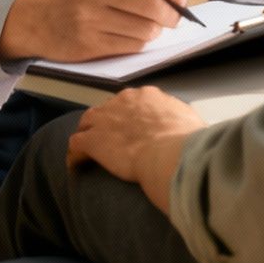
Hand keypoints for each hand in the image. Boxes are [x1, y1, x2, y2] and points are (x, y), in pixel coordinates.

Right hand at [0, 0, 190, 63]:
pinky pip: (132, 46)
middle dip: (172, 14)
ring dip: (156, 30)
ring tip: (150, 25)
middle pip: (152, 5)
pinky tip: (133, 35)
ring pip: (145, 29)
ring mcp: (90, 19)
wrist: (43, 20)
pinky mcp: (89, 44)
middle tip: (174, 16)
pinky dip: (141, 42)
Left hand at [67, 86, 203, 210]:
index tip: (131, 128)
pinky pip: (75, 144)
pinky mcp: (92, 140)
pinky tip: (76, 166)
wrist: (169, 153)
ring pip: (86, 122)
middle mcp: (122, 101)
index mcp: (145, 96)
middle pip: (106, 109)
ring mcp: (104, 119)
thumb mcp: (189, 120)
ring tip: (87, 150)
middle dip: (106, 122)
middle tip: (110, 140)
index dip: (128, 116)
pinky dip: (75, 156)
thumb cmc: (185, 140)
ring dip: (87, 133)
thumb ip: (179, 118)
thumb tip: (183, 125)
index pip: (130, 102)